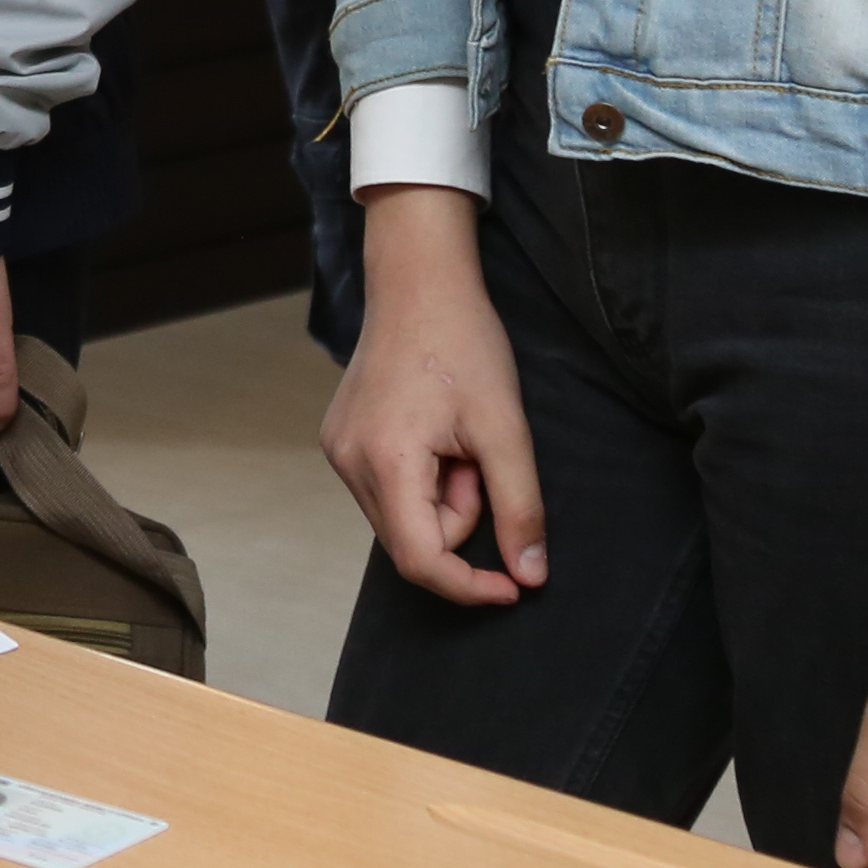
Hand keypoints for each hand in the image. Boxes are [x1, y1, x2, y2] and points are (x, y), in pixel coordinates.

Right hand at [322, 189, 541, 604]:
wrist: (418, 280)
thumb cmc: (462, 342)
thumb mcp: (506, 426)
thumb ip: (519, 507)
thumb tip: (529, 575)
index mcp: (385, 461)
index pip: (422, 560)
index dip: (470, 586)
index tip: (514, 586)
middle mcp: (347, 463)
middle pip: (413, 540)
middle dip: (460, 515)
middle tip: (481, 457)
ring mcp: (338, 452)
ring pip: (403, 517)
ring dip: (443, 496)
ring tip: (459, 439)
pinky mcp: (341, 440)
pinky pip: (390, 490)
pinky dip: (422, 478)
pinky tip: (436, 432)